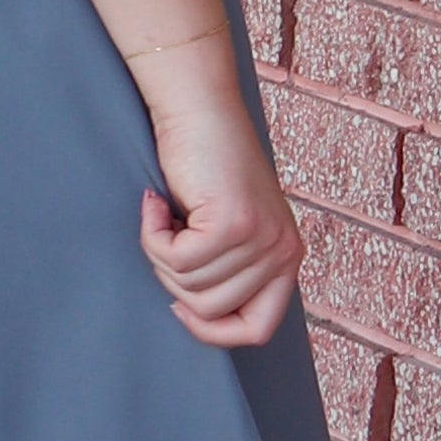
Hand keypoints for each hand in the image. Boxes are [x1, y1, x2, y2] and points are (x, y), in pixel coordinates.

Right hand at [134, 52, 303, 351]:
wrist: (198, 109)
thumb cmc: (204, 164)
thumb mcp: (230, 229)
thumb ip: (230, 270)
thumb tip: (197, 317)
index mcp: (287, 257)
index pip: (259, 329)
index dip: (213, 331)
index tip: (181, 306)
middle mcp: (284, 252)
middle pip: (212, 309)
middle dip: (173, 280)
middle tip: (166, 236)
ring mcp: (262, 239)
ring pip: (190, 286)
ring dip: (160, 254)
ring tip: (162, 215)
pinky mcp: (233, 223)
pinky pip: (176, 259)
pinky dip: (153, 236)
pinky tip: (155, 205)